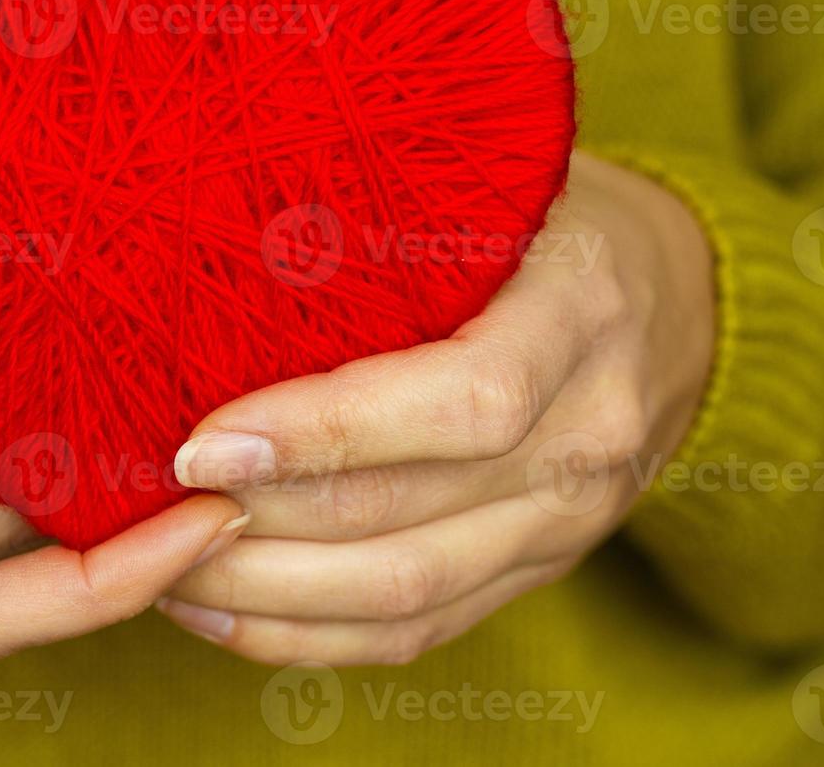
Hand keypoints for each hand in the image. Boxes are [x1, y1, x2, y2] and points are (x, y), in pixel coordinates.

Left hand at [156, 152, 715, 665]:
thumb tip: (210, 241)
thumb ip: (387, 221)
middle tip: (149, 505)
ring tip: (161, 562)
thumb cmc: (541, 222)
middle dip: (259, 522)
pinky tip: (215, 607)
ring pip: (405, 592)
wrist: (674, 301)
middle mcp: (588, 433)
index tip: (202, 440)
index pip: (464, 402)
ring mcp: (570, 519)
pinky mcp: (536, 568)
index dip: (325, 433)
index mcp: (577, 312)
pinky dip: (305, 635)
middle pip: (409, 516)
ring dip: (265, 593)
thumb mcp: (490, 188)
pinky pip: (416, 630)